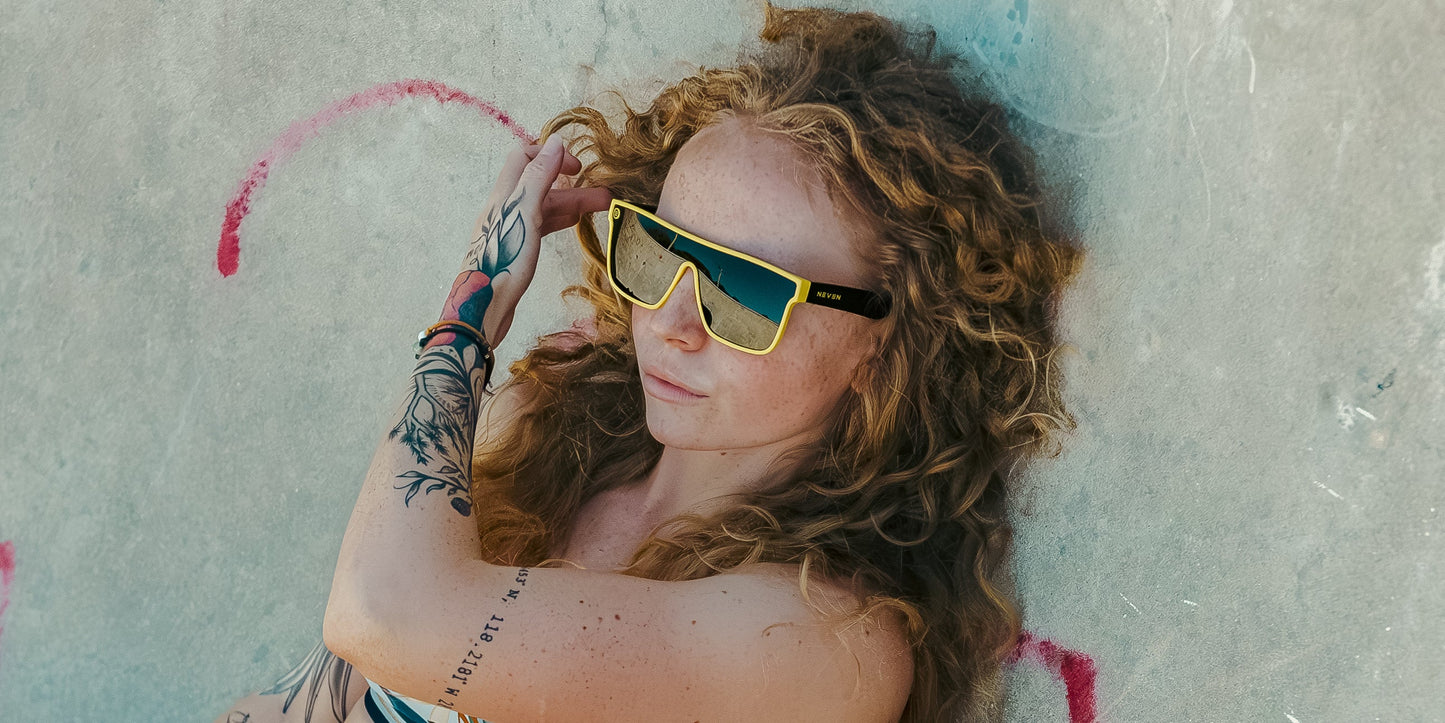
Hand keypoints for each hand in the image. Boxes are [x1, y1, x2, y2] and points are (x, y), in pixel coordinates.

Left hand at [441, 133, 612, 349]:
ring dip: (572, 204)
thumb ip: (538, 176)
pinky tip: (574, 224)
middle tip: (606, 196)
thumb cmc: (505, 259)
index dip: (552, 155)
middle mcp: (506, 207)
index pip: (525, 157)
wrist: (484, 306)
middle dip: (573, 185)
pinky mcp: (516, 249)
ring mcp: (510, 229)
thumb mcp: (525, 212)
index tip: (578, 168)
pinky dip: (560, 220)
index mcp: (505, 194)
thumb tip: (556, 142)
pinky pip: (541, 225)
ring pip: (544, 207)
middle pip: (540, 184)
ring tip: (602, 210)